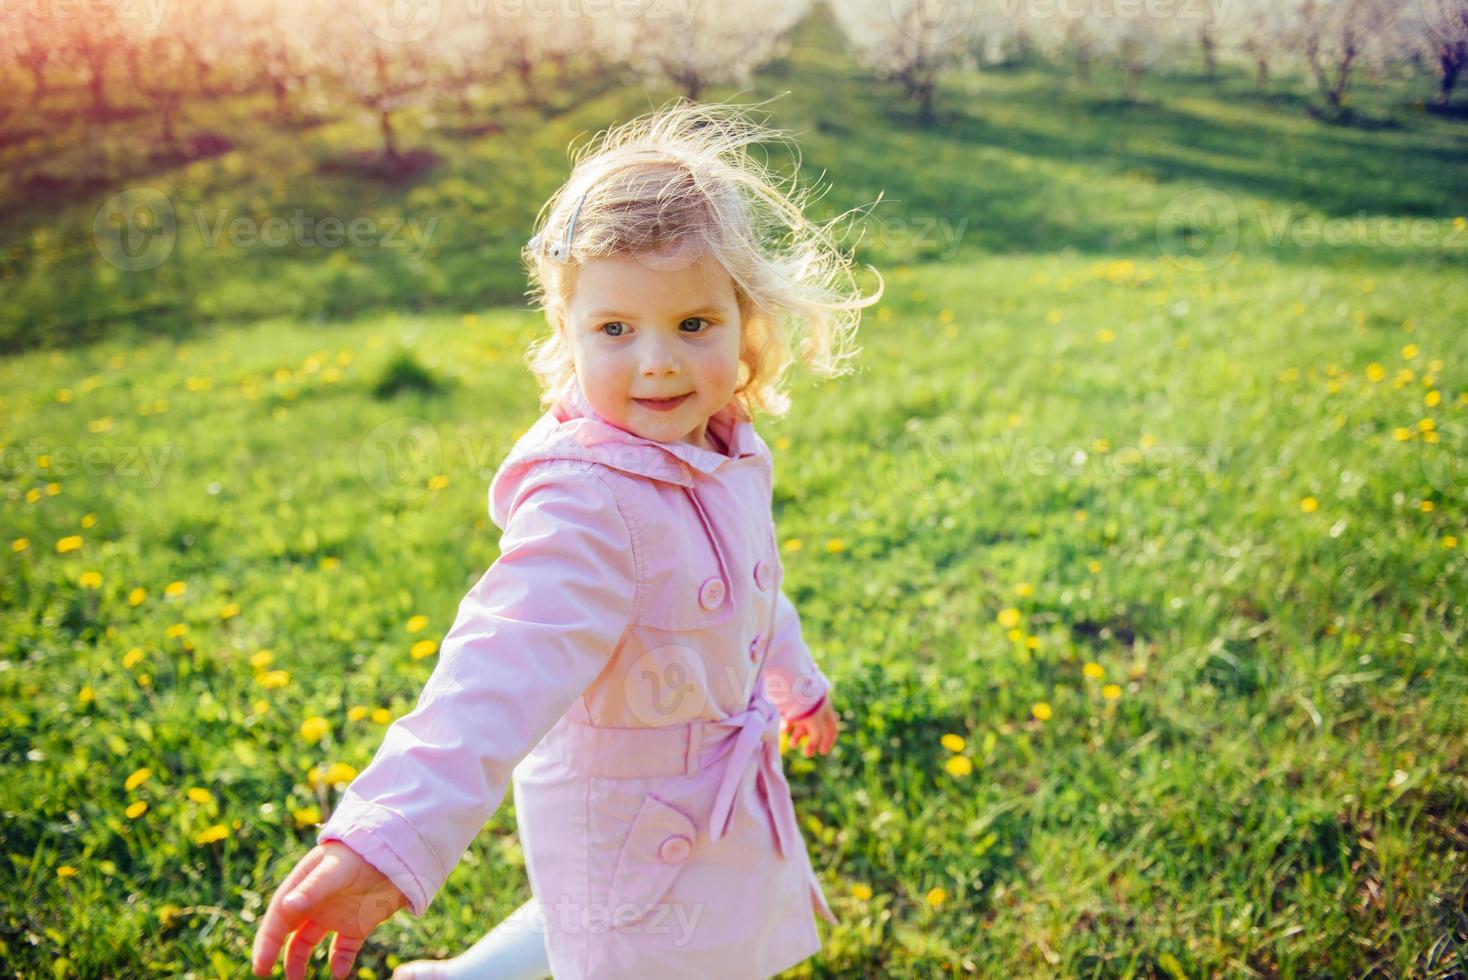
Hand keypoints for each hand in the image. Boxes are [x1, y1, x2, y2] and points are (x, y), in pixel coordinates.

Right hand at [251, 840, 407, 979]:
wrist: (396, 851)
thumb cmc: (360, 855)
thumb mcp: (334, 870)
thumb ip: (312, 888)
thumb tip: (285, 907)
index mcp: (303, 887)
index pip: (278, 918)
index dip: (267, 942)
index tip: (260, 965)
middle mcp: (315, 903)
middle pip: (289, 933)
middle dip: (277, 953)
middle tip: (266, 973)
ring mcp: (335, 915)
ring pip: (310, 943)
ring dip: (301, 961)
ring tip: (298, 979)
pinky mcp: (357, 924)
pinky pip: (344, 949)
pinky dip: (340, 962)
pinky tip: (340, 972)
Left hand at [781, 696, 839, 757]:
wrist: (788, 679)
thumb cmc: (803, 700)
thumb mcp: (814, 719)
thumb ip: (817, 734)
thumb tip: (815, 743)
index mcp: (825, 709)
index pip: (832, 728)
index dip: (829, 741)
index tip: (823, 752)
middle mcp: (815, 706)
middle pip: (816, 728)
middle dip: (812, 741)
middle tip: (806, 754)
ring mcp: (802, 704)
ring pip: (802, 723)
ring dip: (799, 736)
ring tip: (792, 745)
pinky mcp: (789, 702)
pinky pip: (791, 717)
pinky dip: (789, 726)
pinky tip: (784, 732)